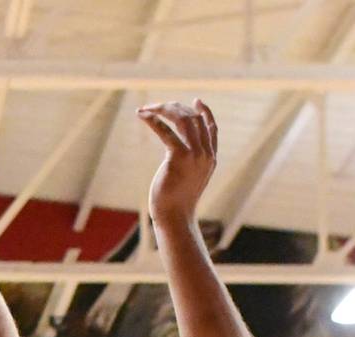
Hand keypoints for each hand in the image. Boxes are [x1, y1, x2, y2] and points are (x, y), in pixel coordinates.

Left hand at [138, 99, 216, 228]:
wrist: (175, 217)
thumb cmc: (177, 202)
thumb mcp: (189, 180)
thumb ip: (190, 164)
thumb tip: (178, 153)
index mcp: (210, 159)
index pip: (211, 128)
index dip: (205, 112)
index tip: (196, 101)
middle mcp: (205, 154)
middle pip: (194, 119)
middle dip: (175, 108)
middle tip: (157, 106)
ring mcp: (194, 155)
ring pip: (183, 119)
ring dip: (163, 110)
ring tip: (147, 109)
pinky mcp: (178, 157)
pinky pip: (166, 131)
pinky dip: (153, 120)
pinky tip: (143, 115)